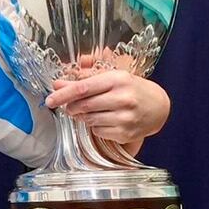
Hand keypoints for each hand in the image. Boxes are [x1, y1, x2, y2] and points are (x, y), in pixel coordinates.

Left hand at [45, 72, 168, 144]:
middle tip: (70, 106)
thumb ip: (85, 77)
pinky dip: (95, 126)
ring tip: (90, 111)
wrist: (158, 107)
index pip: (83, 88)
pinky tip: (103, 119)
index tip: (50, 99)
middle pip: (84, 105)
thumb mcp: (113, 76)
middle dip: (71, 107)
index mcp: (118, 79)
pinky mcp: (125, 133)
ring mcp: (125, 118)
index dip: (63, 94)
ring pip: (89, 120)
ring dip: (82, 117)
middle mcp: (123, 98)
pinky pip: (98, 131)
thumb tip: (59, 83)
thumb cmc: (132, 88)